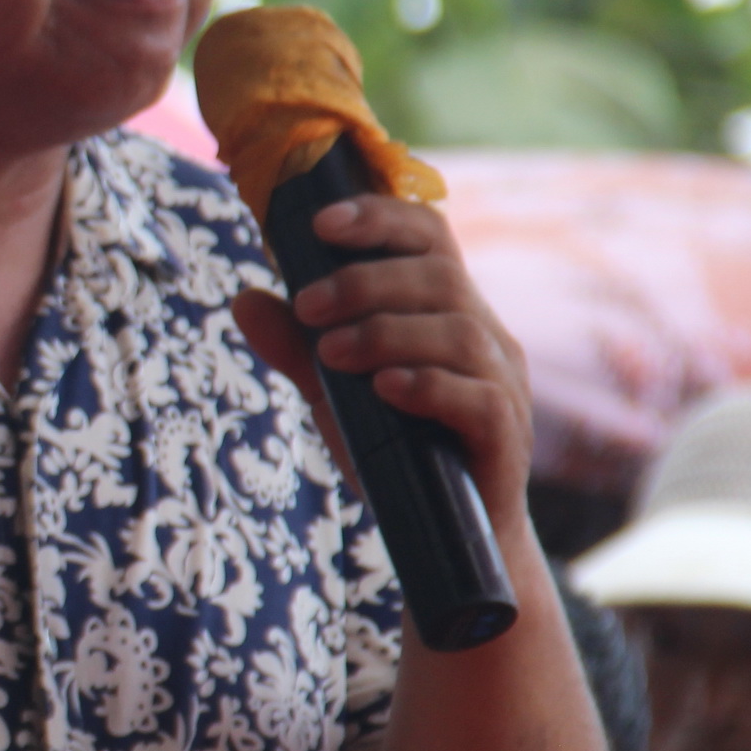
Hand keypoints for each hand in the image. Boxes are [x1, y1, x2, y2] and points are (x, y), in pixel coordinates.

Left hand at [231, 192, 532, 521]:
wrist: (443, 533)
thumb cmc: (394, 447)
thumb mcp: (333, 391)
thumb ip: (296, 347)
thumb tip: (244, 299)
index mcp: (446, 310)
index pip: (428, 237)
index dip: (379, 217)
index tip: (319, 223)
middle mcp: (483, 336)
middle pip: (440, 276)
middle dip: (366, 282)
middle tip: (308, 307)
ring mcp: (502, 384)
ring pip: (460, 332)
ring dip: (386, 333)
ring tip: (330, 354)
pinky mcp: (505, 435)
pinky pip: (478, 397)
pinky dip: (426, 386)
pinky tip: (383, 388)